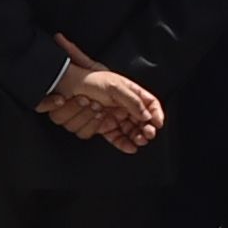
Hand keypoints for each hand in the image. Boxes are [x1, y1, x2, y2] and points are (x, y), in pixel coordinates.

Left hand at [46, 36, 164, 151]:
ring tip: (138, 139)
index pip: (150, 104)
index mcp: (131, 94)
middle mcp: (125, 106)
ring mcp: (115, 117)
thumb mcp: (115, 86)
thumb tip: (146, 115)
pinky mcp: (104, 127)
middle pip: (142, 122)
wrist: (69, 86)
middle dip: (147, 129)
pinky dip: (123, 143)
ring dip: (136, 136)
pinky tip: (130, 147)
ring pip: (130, 131)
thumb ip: (132, 100)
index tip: (158, 123)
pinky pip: (116, 138)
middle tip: (148, 134)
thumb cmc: (91, 81)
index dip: (157, 114)